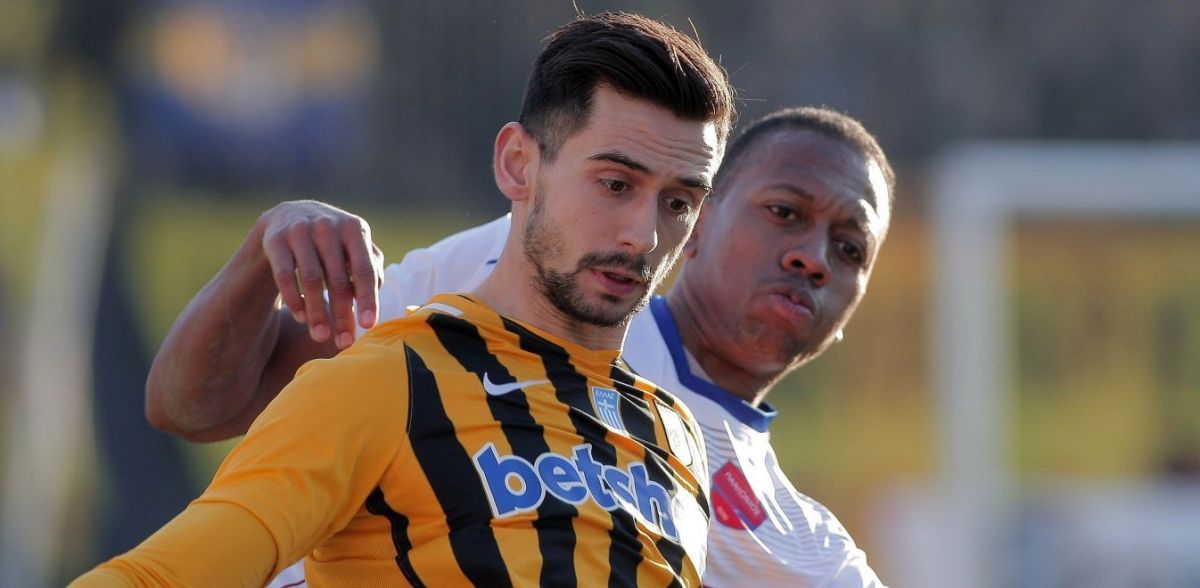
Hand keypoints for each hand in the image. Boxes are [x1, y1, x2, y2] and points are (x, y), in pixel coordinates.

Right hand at [259, 200, 383, 348]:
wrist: (289, 215)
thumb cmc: (333, 240)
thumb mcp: (354, 245)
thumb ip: (370, 266)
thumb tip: (376, 294)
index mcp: (355, 229)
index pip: (364, 270)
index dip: (368, 299)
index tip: (368, 325)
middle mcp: (328, 226)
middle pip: (338, 280)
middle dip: (342, 315)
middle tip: (344, 342)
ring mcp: (300, 231)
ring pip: (311, 280)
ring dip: (317, 313)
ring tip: (320, 337)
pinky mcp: (276, 240)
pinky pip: (285, 276)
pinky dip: (294, 299)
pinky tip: (301, 317)